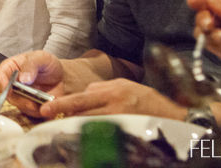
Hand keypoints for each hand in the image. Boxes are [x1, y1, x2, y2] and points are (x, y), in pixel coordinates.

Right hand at [0, 51, 63, 117]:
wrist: (61, 76)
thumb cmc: (48, 64)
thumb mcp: (41, 58)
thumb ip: (31, 65)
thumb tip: (23, 78)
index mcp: (11, 68)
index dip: (2, 84)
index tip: (9, 90)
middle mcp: (12, 83)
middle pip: (7, 95)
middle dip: (19, 99)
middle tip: (30, 100)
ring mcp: (20, 96)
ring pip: (18, 105)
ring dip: (30, 106)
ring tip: (42, 100)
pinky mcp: (28, 106)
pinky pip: (30, 112)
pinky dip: (38, 110)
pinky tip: (46, 103)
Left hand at [39, 78, 186, 120]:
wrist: (176, 115)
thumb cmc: (147, 99)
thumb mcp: (125, 86)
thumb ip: (102, 89)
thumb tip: (83, 95)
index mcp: (114, 90)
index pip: (81, 98)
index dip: (62, 104)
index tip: (45, 109)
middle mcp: (116, 104)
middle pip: (82, 111)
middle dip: (64, 114)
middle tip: (48, 117)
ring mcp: (121, 119)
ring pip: (90, 123)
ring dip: (78, 124)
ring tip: (69, 125)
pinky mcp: (126, 130)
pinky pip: (103, 132)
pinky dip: (93, 132)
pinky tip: (90, 134)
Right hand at [187, 0, 220, 74]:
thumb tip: (211, 1)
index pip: (213, 2)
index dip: (201, 0)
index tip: (193, 1)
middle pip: (203, 16)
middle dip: (203, 17)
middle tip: (208, 21)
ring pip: (202, 31)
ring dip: (207, 31)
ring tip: (217, 33)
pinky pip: (212, 45)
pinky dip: (214, 42)